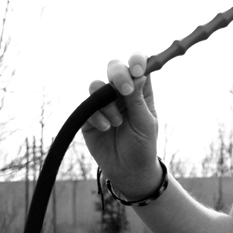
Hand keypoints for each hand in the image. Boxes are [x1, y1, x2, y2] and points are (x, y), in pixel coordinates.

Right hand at [81, 53, 160, 197]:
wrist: (128, 171)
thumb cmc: (143, 145)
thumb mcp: (145, 122)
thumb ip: (138, 99)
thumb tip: (138, 74)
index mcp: (140, 91)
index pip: (139, 66)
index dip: (137, 61)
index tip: (138, 69)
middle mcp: (121, 93)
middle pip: (115, 68)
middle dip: (119, 74)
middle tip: (125, 90)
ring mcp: (104, 103)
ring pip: (97, 85)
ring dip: (108, 102)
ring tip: (118, 123)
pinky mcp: (88, 116)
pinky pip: (87, 106)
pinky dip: (98, 116)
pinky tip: (106, 128)